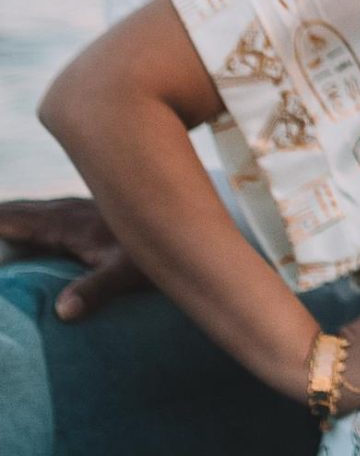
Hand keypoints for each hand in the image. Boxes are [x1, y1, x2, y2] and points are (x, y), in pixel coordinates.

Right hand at [0, 196, 150, 321]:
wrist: (181, 227)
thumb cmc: (152, 254)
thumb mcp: (126, 274)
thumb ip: (95, 289)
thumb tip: (62, 310)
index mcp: (71, 224)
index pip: (23, 221)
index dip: (0, 222)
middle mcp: (73, 211)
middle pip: (25, 210)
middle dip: (2, 215)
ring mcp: (82, 211)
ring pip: (37, 209)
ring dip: (14, 213)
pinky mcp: (90, 216)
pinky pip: (50, 213)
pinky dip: (30, 217)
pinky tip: (29, 223)